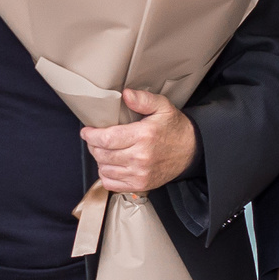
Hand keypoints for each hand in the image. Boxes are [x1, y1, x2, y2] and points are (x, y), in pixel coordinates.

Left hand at [80, 89, 196, 194]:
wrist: (191, 151)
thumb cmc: (174, 128)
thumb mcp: (163, 107)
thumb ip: (143, 99)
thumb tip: (126, 94)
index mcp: (143, 136)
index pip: (106, 139)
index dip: (91, 135)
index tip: (87, 131)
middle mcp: (140, 157)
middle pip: (102, 154)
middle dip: (93, 146)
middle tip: (95, 139)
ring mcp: (140, 174)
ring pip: (104, 169)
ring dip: (99, 160)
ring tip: (105, 151)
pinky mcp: (140, 185)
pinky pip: (111, 183)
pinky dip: (106, 174)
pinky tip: (111, 165)